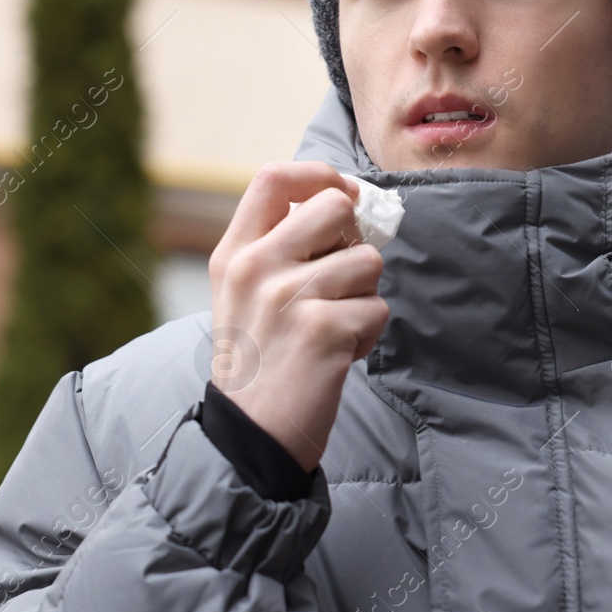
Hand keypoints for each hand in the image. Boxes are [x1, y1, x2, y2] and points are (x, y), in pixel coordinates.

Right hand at [207, 161, 389, 472]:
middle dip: (354, 240)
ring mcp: (288, 297)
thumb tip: (348, 202)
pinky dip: (367, 335)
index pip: (274, 176)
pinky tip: (337, 355)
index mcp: (234, 253)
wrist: (250, 437)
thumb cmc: (259, 360)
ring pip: (367, 261)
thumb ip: (280, 246)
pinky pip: (378, 309)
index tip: (343, 195)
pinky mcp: (323, 330)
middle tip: (340, 279)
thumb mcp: (243, 294)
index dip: (320, 175)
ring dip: (363, 297)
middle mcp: (255, 267)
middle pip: (334, 207)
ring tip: (331, 328)